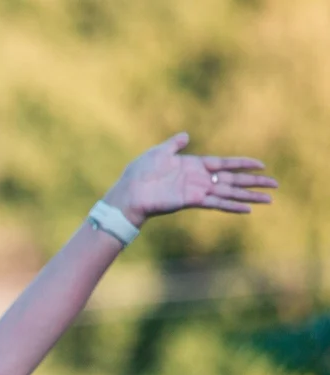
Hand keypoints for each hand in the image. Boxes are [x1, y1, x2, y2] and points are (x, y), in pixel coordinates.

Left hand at [105, 133, 276, 226]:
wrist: (129, 191)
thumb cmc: (140, 172)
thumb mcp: (159, 152)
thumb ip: (175, 145)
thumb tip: (185, 135)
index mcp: (194, 165)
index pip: (225, 164)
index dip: (243, 164)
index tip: (262, 165)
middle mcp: (199, 179)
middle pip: (233, 180)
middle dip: (254, 182)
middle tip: (275, 185)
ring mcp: (197, 191)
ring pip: (230, 193)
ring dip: (250, 196)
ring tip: (269, 200)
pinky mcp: (192, 201)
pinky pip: (217, 203)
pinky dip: (232, 206)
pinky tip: (247, 209)